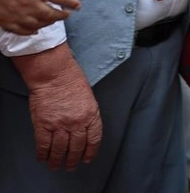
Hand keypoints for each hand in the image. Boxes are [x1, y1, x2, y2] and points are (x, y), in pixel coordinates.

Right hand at [0, 0, 80, 34]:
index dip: (71, 2)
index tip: (77, 6)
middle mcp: (30, 3)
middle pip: (52, 14)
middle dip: (62, 15)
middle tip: (66, 14)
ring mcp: (17, 14)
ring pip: (39, 24)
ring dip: (48, 23)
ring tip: (53, 20)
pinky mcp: (5, 21)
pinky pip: (21, 31)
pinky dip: (31, 31)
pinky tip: (35, 30)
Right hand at [11, 44, 101, 170]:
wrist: (54, 74)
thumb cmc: (72, 81)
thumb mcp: (89, 99)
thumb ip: (88, 116)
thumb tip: (84, 131)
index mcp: (91, 114)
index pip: (94, 139)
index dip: (90, 152)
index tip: (87, 159)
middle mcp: (77, 122)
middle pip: (76, 147)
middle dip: (73, 159)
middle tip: (70, 166)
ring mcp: (60, 124)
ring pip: (60, 149)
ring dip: (57, 159)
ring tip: (55, 165)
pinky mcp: (43, 124)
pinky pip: (43, 144)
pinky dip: (43, 153)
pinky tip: (43, 158)